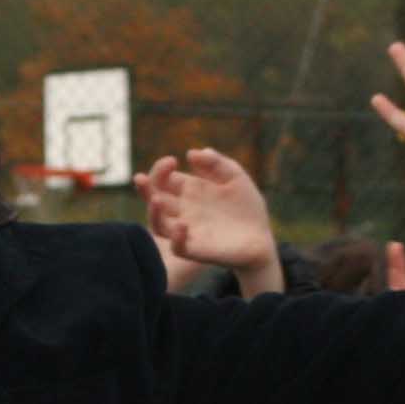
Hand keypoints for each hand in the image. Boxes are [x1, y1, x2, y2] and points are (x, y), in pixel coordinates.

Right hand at [141, 148, 283, 291]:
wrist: (263, 239)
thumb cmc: (248, 208)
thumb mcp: (236, 178)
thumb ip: (217, 163)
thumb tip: (191, 153)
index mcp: (190, 191)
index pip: (165, 179)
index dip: (161, 169)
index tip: (172, 160)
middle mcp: (184, 211)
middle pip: (154, 199)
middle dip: (145, 189)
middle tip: (141, 178)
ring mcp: (188, 231)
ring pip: (159, 224)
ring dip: (154, 212)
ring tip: (158, 201)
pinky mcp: (198, 250)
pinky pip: (179, 248)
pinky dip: (176, 238)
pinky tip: (183, 226)